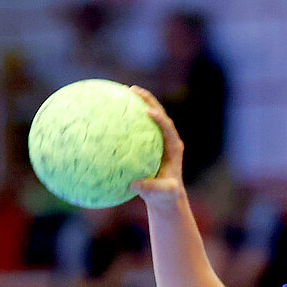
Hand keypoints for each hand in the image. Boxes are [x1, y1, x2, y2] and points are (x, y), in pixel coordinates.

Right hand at [128, 85, 185, 204]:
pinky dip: (130, 117)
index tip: (148, 111)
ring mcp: (159, 139)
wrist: (167, 196)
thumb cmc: (165, 195)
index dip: (159, 118)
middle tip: (133, 89)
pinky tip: (113, 111)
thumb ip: (151, 188)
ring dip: (139, 102)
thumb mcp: (161, 193)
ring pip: (150, 116)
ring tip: (125, 90)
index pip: (167, 127)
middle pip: (159, 113)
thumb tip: (134, 184)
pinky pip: (139, 126)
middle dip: (147, 100)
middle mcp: (167, 139)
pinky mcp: (150, 142)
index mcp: (173, 148)